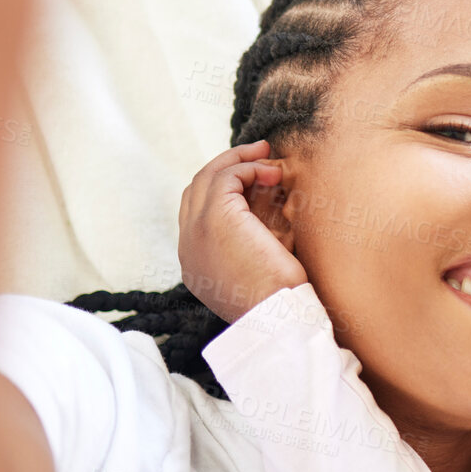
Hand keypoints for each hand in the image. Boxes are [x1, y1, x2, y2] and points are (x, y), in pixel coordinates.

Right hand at [177, 140, 306, 322]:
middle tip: (258, 153)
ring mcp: (196, 231)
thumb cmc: (282, 300)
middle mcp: (188, 246)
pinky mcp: (215, 219)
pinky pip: (226, 177)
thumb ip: (255, 239)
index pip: (196, 213)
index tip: (253, 179)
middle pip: (195, 190)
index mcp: (195, 263)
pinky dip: (249, 168)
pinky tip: (272, 174)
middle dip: (226, 166)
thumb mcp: (261, 266)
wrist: (279, 317)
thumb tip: (272, 201)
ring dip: (239, 161)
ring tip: (268, 155)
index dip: (221, 190)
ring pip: (207, 178)